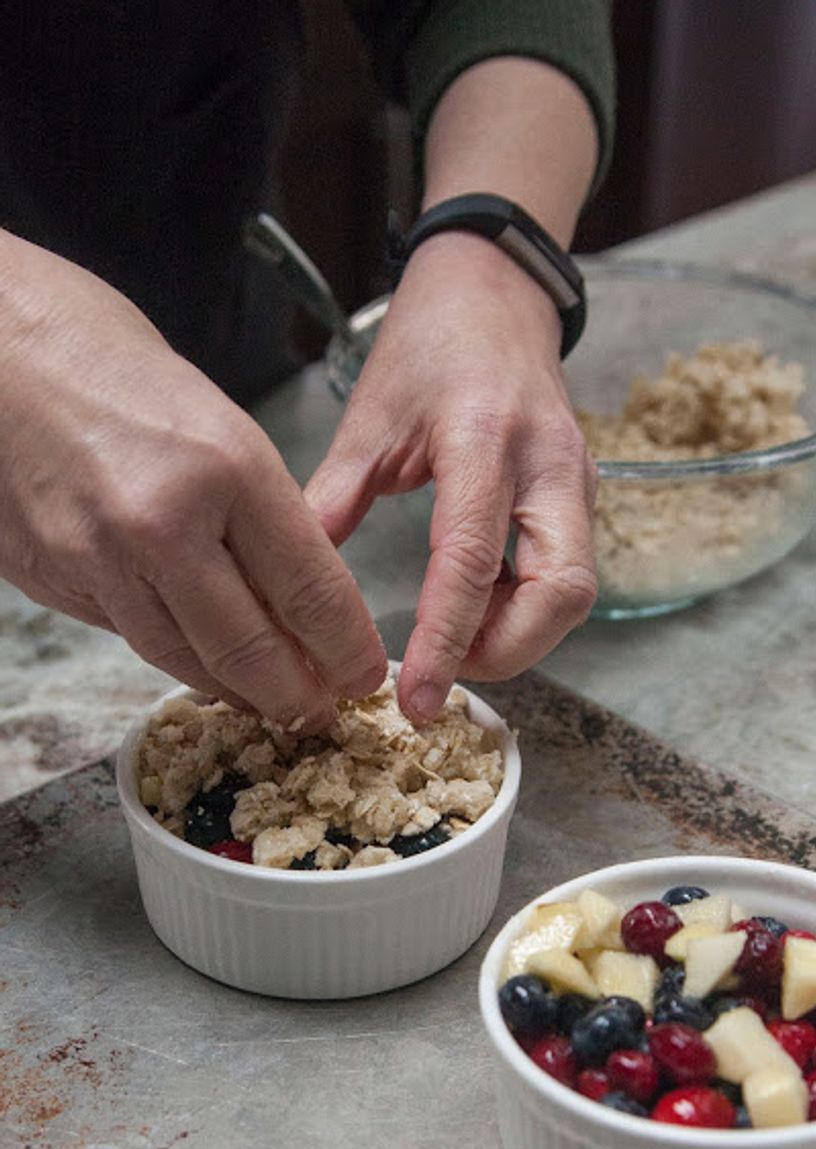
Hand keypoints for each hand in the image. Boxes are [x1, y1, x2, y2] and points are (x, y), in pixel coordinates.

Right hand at [0, 231, 386, 729]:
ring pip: (185, 661)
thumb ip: (265, 517)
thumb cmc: (116, 368)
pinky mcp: (52, 579)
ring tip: (271, 701)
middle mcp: (161, 523)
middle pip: (249, 651)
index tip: (365, 675)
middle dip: (297, 698)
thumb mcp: (222, 426)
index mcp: (227, 469)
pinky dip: (176, 656)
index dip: (347, 649)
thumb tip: (307, 603)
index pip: (310, 591)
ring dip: (237, 693)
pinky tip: (203, 662)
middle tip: (321, 714)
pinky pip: (131, 636)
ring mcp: (97, 558)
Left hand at [305, 232, 597, 721]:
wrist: (494, 293)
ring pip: (574, 591)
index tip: (415, 697)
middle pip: (563, 592)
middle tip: (444, 675)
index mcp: (483, 438)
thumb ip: (332, 502)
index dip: (447, 640)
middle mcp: (547, 464)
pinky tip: (476, 608)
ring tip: (455, 642)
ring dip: (519, 635)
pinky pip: (567, 572)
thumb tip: (295, 585)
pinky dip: (524, 608)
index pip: (472, 559)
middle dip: (508, 652)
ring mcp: (577, 479)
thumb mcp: (369, 418)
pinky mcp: (584, 492)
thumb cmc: (428, 347)